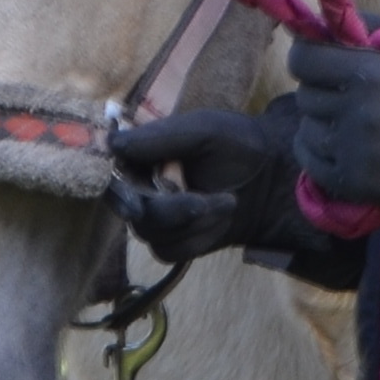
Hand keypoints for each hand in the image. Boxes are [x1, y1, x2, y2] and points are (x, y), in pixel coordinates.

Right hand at [105, 98, 307, 267]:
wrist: (271, 179)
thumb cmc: (236, 145)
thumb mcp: (202, 130)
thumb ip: (158, 137)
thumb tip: (112, 143)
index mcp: (139, 154)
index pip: (107, 169)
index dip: (115, 181)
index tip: (136, 191)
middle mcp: (139, 186)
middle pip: (127, 206)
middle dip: (168, 206)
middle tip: (199, 201)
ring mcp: (153, 217)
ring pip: (148, 230)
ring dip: (191, 219)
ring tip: (225, 201)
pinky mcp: (171, 242)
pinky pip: (168, 249)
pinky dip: (197, 236)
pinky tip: (221, 218)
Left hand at [289, 34, 379, 215]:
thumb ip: (357, 27)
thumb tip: (305, 25)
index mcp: (375, 73)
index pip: (303, 59)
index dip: (310, 58)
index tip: (323, 63)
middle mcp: (361, 112)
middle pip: (305, 94)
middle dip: (323, 92)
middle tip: (353, 97)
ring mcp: (355, 152)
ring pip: (305, 127)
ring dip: (323, 123)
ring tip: (358, 125)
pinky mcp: (352, 183)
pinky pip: (307, 158)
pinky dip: (321, 151)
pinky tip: (350, 147)